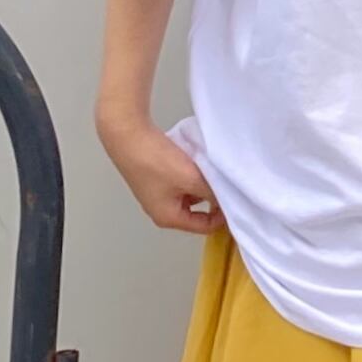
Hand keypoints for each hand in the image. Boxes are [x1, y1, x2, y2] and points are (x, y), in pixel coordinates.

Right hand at [96, 104, 223, 232]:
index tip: (234, 199)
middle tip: (224, 182)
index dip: (222, 216)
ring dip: (200, 184)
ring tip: (209, 169)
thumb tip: (227, 200)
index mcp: (168, 218)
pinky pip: (180, 183)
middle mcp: (161, 211)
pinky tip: (195, 161)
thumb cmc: (156, 161)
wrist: (127, 135)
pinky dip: (190, 175)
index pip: (205, 227)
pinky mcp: (154, 179)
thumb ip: (212, 193)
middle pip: (197, 211)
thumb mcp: (191, 179)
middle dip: (211, 198)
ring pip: (189, 195)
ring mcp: (156, 195)